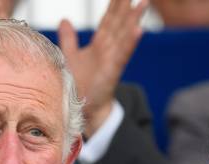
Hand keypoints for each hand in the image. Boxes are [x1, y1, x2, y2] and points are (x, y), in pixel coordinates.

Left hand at [58, 0, 146, 137]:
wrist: (85, 109)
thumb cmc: (80, 85)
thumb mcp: (71, 56)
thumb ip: (69, 39)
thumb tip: (65, 20)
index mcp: (100, 44)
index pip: (108, 20)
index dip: (114, 5)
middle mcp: (109, 49)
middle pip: (119, 22)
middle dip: (126, 6)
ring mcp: (112, 59)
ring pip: (124, 35)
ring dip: (134, 19)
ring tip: (143, 3)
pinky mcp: (113, 71)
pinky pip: (123, 55)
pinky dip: (131, 42)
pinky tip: (139, 30)